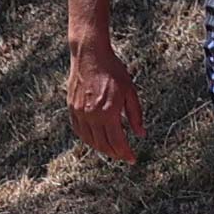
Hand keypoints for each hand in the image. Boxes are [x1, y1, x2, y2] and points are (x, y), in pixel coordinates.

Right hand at [65, 37, 141, 161]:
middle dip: (115, 153)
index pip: (117, 142)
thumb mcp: (129, 91)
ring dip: (102, 148)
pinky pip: (80, 131)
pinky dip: (89, 139)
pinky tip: (96, 139)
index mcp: (108, 111)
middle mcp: (92, 115)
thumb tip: (141, 134)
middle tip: (123, 155)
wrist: (89, 55)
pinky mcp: (72, 109)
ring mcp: (80, 113)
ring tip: (112, 149)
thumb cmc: (113, 70)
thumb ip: (135, 115)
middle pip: (103, 144)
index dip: (126, 153)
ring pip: (90, 140)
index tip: (132, 159)